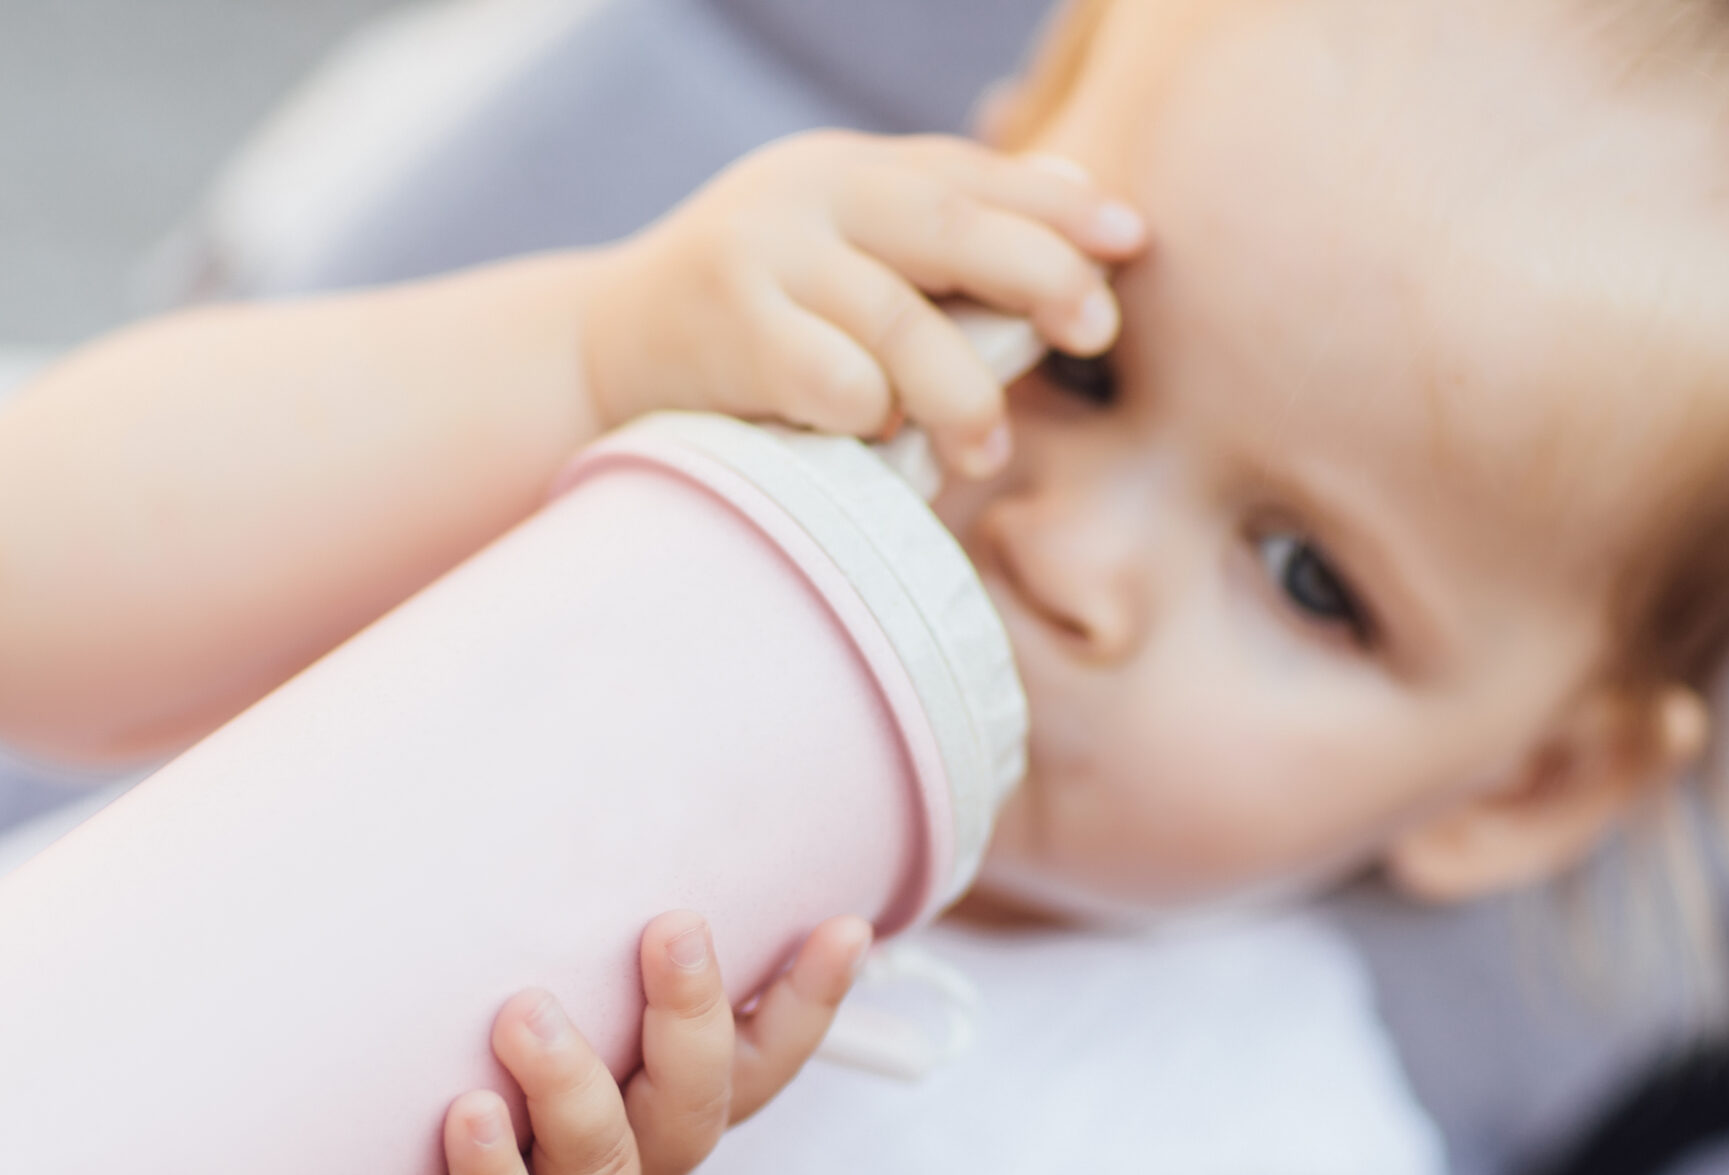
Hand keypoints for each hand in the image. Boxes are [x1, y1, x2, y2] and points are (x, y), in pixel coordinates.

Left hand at [342, 910, 871, 1174]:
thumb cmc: (523, 1146)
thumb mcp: (581, 1073)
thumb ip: (599, 989)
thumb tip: (579, 829)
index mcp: (680, 1115)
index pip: (765, 1059)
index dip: (811, 1001)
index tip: (844, 928)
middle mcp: (647, 1168)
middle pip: (693, 1101)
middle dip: (690, 1015)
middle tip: (674, 929)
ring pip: (597, 1159)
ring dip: (571, 1085)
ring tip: (526, 1014)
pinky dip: (489, 1170)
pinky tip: (466, 1114)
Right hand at [580, 129, 1145, 481]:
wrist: (596, 355)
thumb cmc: (750, 320)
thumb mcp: (840, 254)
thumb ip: (938, 237)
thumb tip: (1087, 214)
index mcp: (848, 170)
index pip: (969, 174)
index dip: (1057, 206)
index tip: (1132, 244)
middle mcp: (807, 195)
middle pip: (947, 226)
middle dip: (1037, 274)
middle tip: (1094, 333)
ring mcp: (760, 256)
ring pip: (896, 318)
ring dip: (958, 390)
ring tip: (982, 449)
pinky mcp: (723, 328)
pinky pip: (829, 380)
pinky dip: (867, 415)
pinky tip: (875, 441)